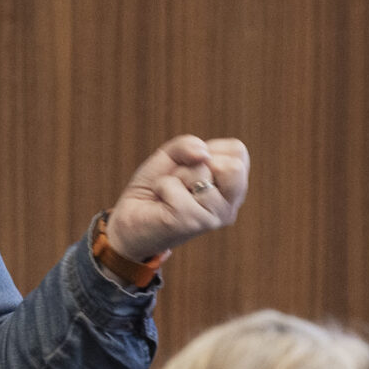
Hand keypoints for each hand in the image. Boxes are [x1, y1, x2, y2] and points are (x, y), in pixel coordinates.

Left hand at [103, 137, 248, 262]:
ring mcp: (213, 218)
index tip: (192, 166)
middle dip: (199, 163)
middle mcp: (229, 206)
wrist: (130, 220)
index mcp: (233, 189)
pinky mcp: (190, 224)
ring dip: (175, 176)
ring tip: (170, 193)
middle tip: (183, 179)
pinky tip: (162, 202)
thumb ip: (188, 144)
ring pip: (200, 172)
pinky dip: (161, 186)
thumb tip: (203, 154)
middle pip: (234, 166)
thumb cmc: (155, 186)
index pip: (238, 151)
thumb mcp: (172, 156)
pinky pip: (174, 187)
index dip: (209, 149)